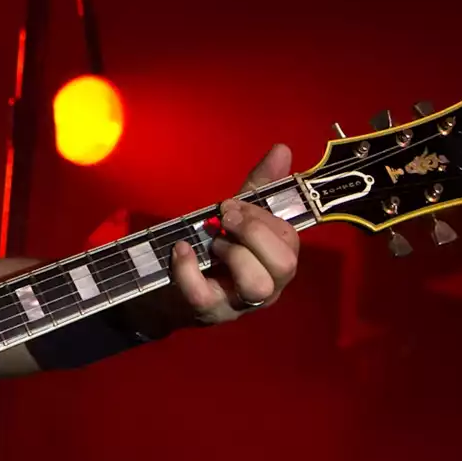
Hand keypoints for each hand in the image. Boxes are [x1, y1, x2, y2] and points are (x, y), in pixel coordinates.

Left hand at [168, 144, 301, 325]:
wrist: (170, 287)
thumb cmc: (213, 251)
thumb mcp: (236, 216)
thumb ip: (259, 187)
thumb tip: (282, 149)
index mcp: (277, 261)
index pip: (290, 239)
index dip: (263, 217)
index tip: (232, 204)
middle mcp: (267, 286)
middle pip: (284, 265)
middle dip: (254, 233)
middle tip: (225, 220)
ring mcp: (239, 303)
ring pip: (258, 286)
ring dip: (234, 254)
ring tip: (212, 243)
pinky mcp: (208, 311)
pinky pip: (204, 296)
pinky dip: (189, 269)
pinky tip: (181, 249)